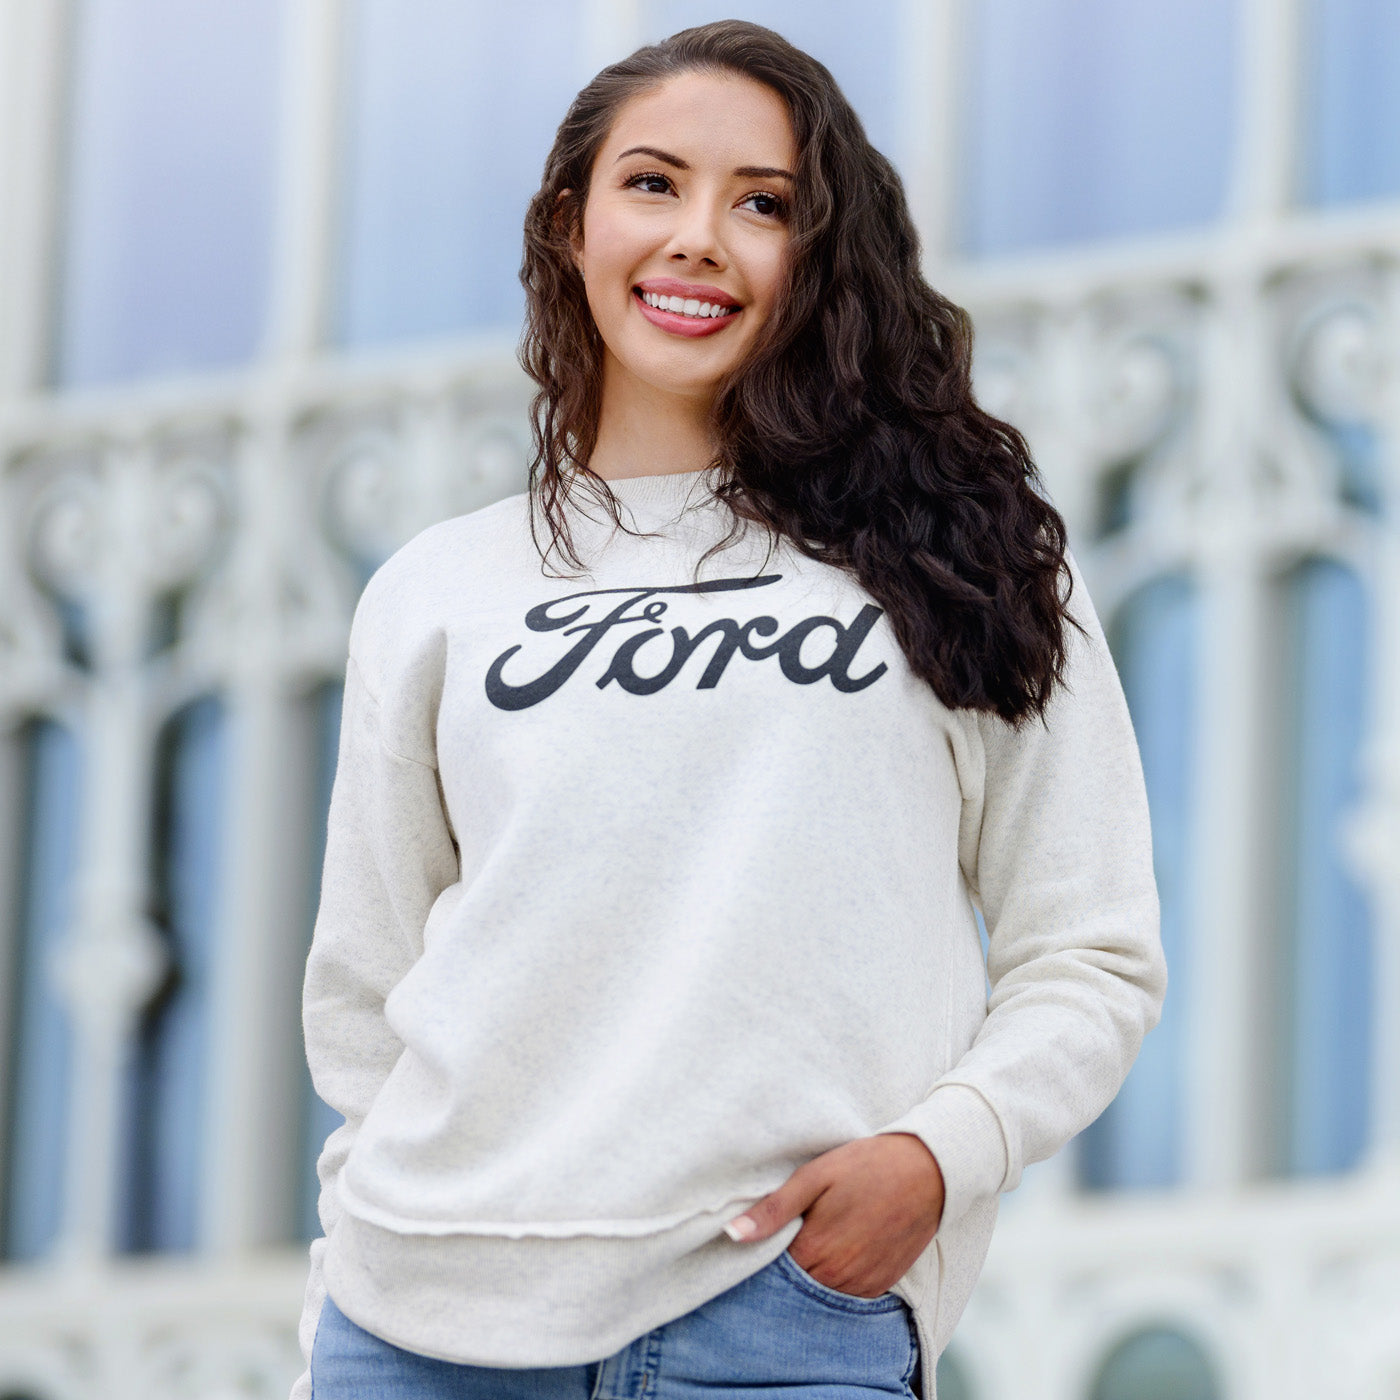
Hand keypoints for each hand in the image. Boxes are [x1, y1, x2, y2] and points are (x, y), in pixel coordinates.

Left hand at [723, 1133, 945, 1297]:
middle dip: (783, 1273)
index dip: (761, 1261)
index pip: (771, 1276)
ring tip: (811, 1245)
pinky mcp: (882, 1284)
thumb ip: (774, 1210)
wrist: (929, 1170)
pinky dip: (837, 1281)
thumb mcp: (814, 1176)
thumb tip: (732, 1234)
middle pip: (795, 1289)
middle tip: (781, 1244)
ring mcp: (863, 1284)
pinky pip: (849, 1295)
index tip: (759, 1245)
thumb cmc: (866, 1165)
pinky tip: (835, 1254)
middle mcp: (838, 1277)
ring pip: (822, 1295)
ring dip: (811, 1278)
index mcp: (815, 1250)